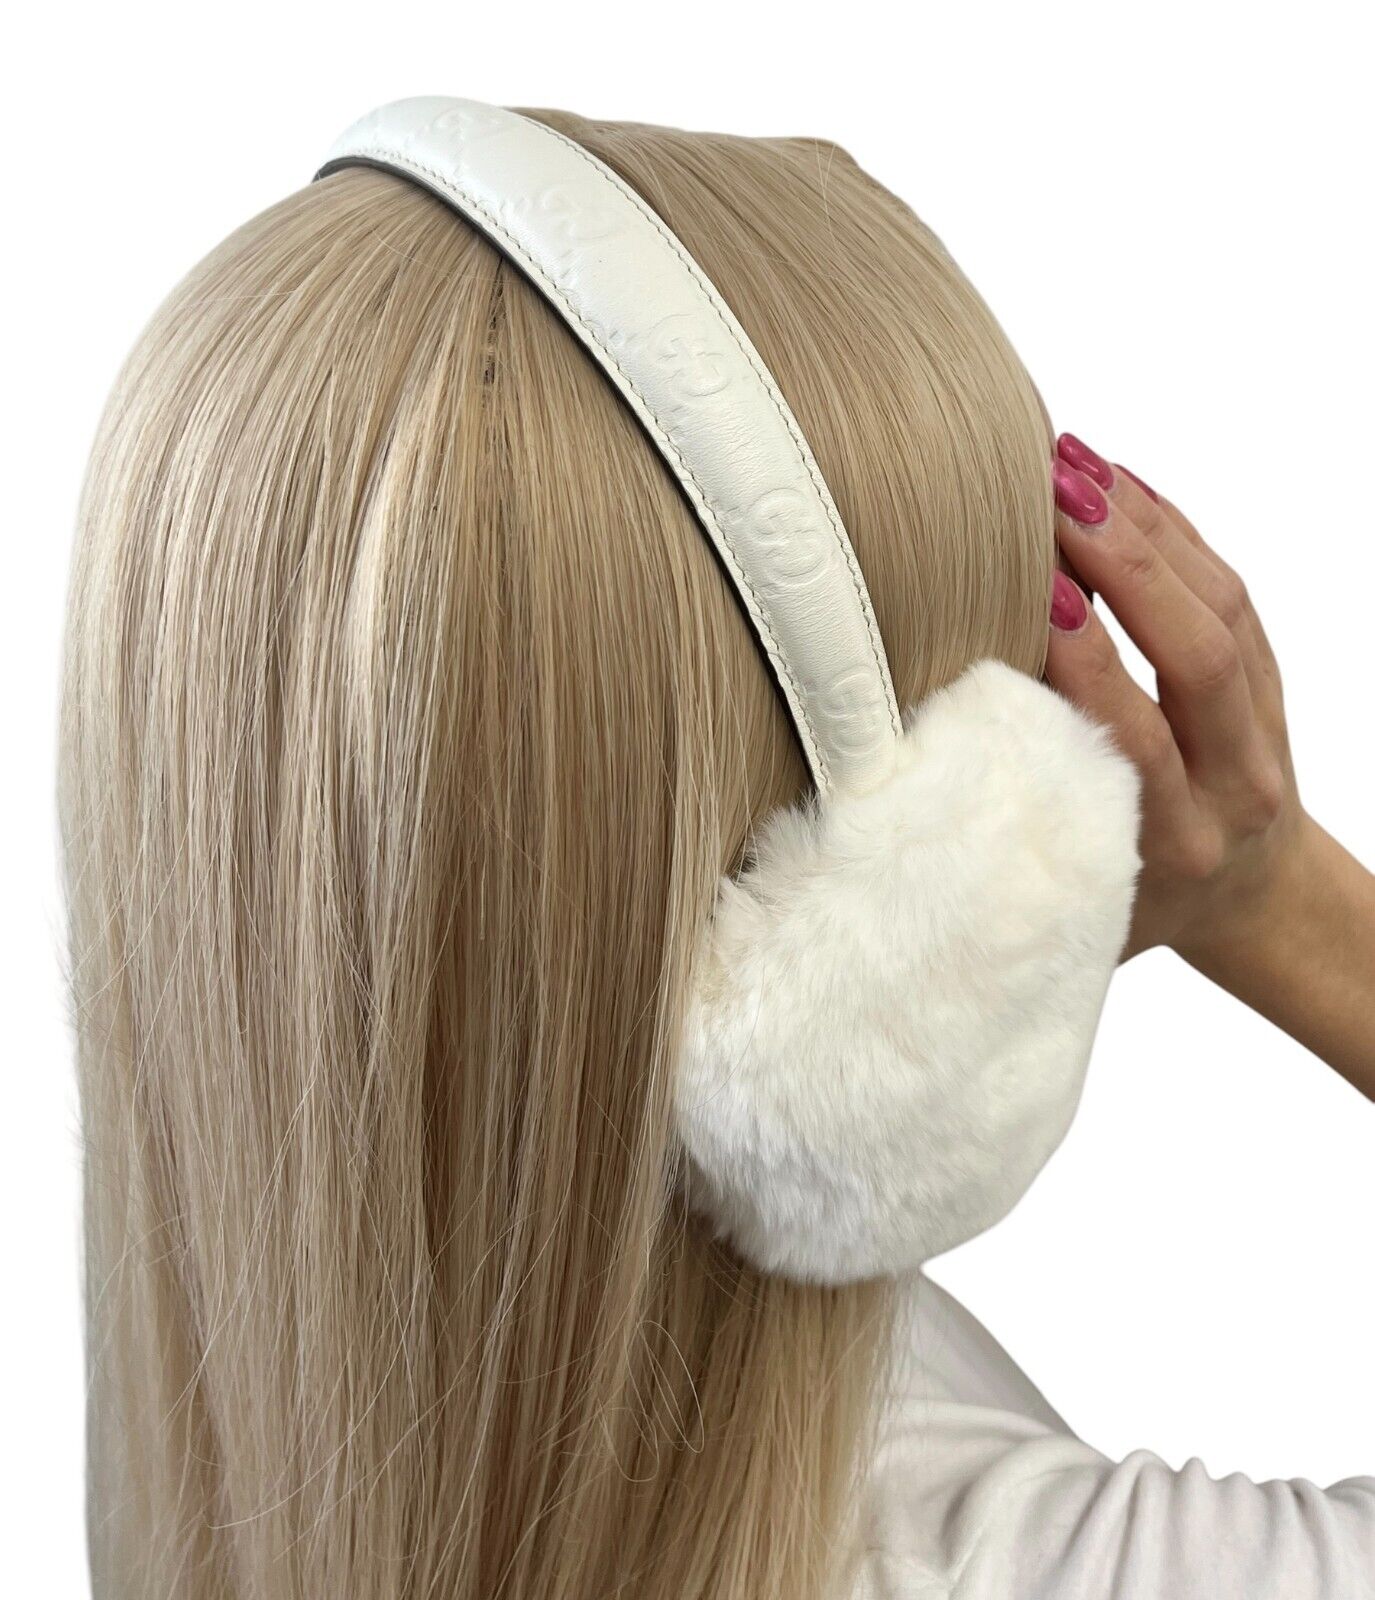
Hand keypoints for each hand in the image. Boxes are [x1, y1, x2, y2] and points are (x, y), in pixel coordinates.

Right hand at [1042, 435, 1374, 1096]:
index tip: (1034, 593)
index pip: (1134, 736)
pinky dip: (1176, 528)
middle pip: (1199, 658)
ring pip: (1223, 611)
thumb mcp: (1072, 907)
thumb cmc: (1137, 909)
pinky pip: (1234, 592)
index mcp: (1171, 845)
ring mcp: (1263, 728)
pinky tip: (1118, 481)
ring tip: (1071, 467)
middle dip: (1125, 566)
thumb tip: (902, 795)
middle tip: (1051, 498)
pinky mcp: (1275, 682)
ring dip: (1148, 530)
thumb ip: (1007, 854)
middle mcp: (1232, 784)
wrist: (1253, 903)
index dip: (1085, 659)